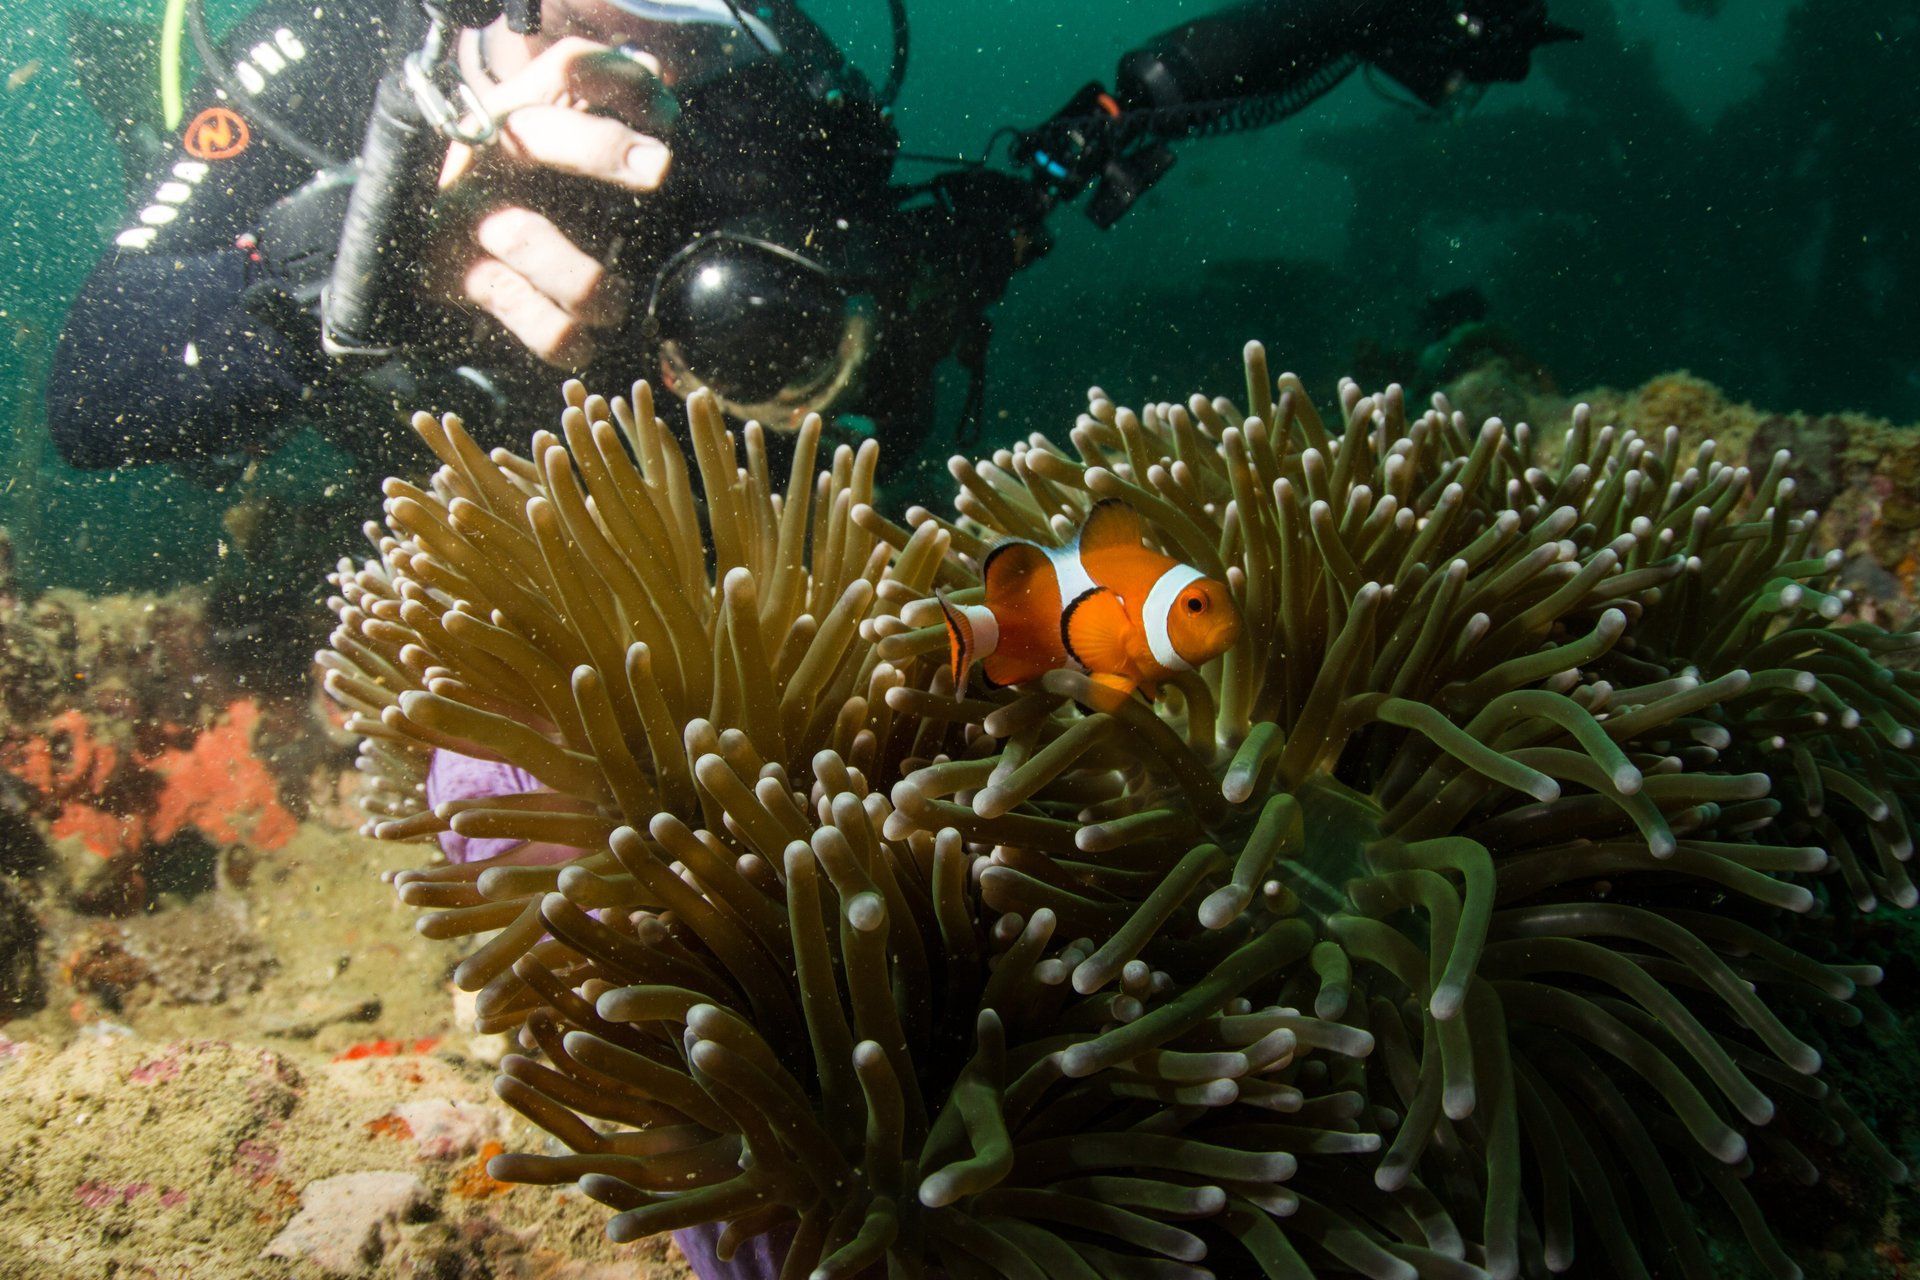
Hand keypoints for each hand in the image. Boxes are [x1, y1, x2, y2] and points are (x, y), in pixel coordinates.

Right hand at [425, 37, 670, 367]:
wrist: (433, 235)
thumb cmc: (529, 184)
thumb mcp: (565, 136)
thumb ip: (611, 108)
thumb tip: (654, 70)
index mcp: (523, 106)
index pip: (571, 69)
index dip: (624, 83)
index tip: (668, 116)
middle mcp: (489, 152)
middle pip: (541, 133)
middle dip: (602, 148)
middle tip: (659, 169)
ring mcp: (471, 214)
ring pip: (528, 239)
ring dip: (586, 281)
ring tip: (618, 305)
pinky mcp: (460, 273)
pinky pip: (514, 306)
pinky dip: (558, 334)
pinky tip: (587, 345)